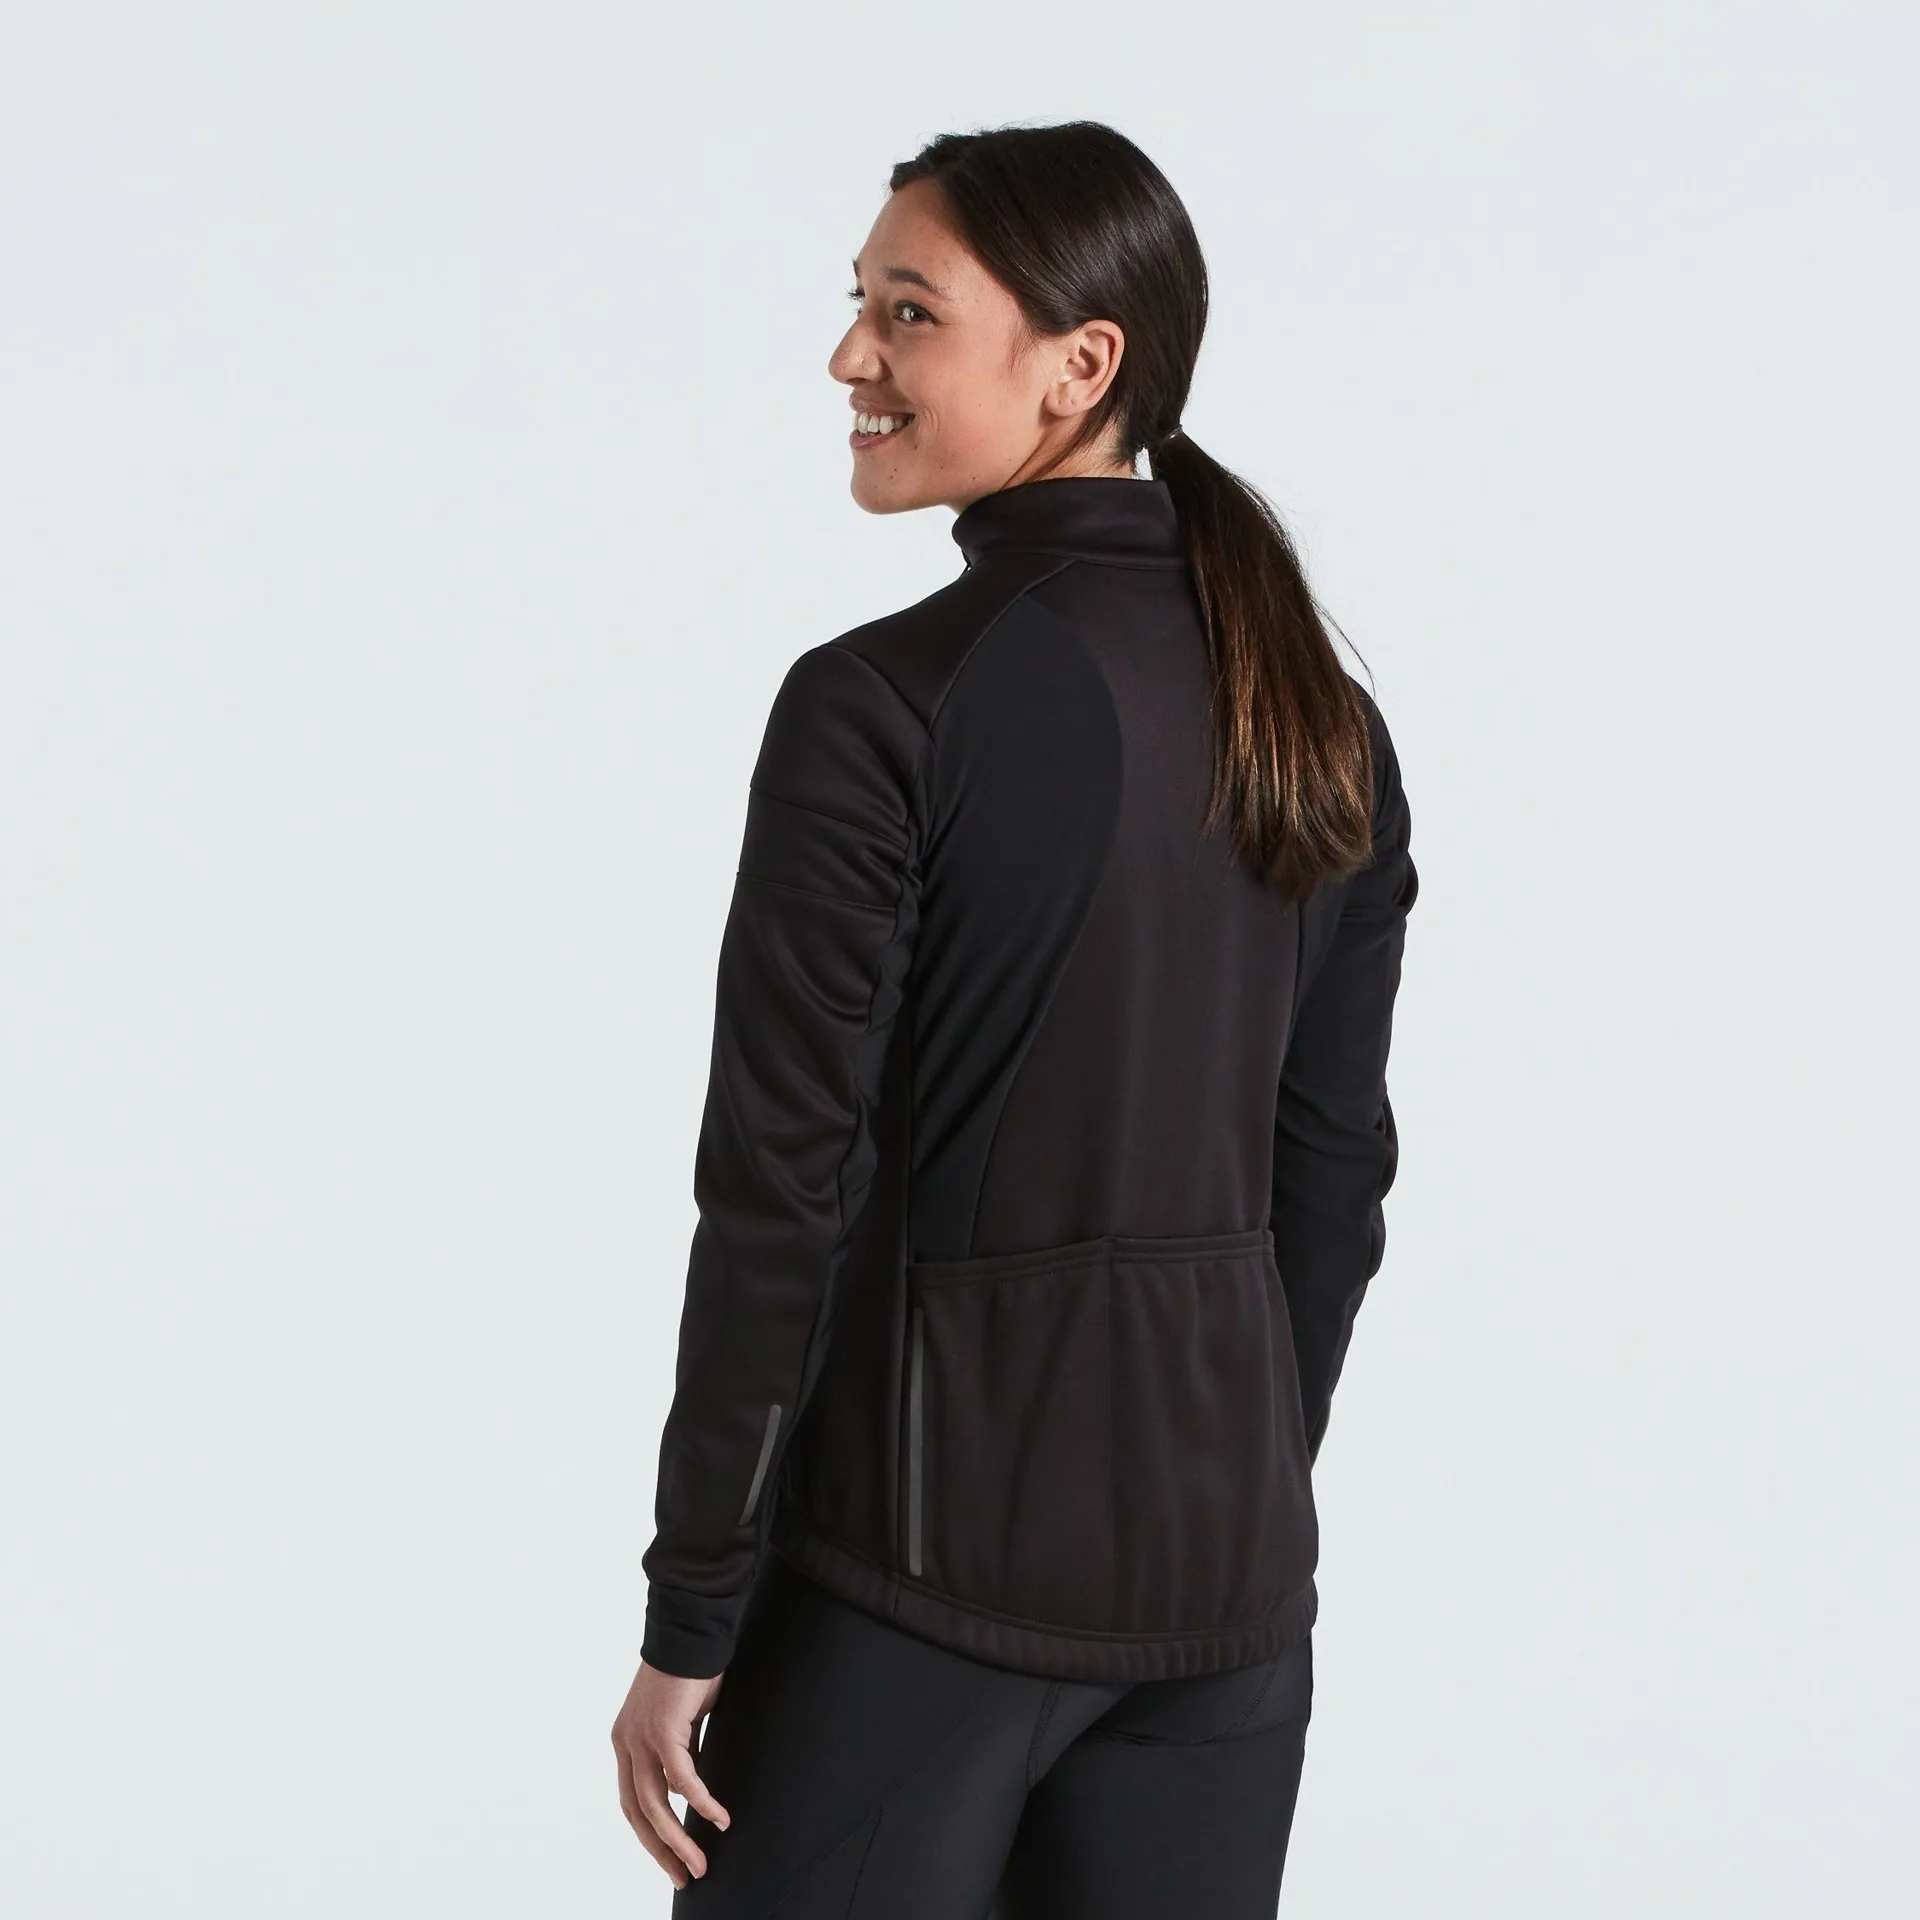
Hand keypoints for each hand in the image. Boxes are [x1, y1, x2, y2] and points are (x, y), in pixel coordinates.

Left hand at [612, 1659, 731, 1888]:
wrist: (690, 1631)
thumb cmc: (690, 1670)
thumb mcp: (681, 1721)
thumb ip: (680, 1752)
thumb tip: (690, 1788)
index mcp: (626, 1742)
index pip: (631, 1801)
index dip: (650, 1834)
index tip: (672, 1858)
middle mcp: (626, 1744)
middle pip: (638, 1812)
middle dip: (661, 1849)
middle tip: (686, 1875)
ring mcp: (640, 1738)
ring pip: (655, 1804)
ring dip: (679, 1838)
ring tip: (701, 1862)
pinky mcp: (662, 1730)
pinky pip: (682, 1778)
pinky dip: (701, 1801)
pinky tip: (719, 1817)